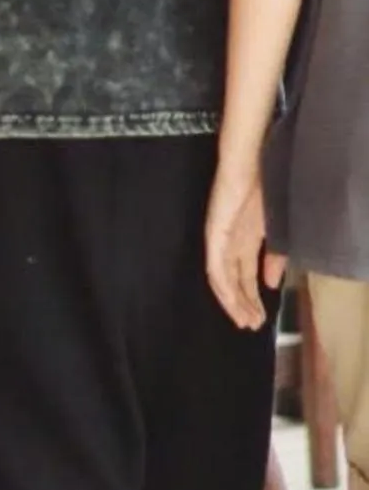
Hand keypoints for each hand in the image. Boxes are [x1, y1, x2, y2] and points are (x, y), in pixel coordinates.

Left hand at [205, 159, 285, 329]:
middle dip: (242, 305)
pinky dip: (221, 283)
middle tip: (251, 325)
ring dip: (232, 301)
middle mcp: (230, 244)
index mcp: (245, 242)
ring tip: (243, 319)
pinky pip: (214, 263)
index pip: (244, 278)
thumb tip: (271, 284)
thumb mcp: (276, 231)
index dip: (251, 300)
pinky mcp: (213, 233)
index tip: (259, 320)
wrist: (252, 164)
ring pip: (221, 278)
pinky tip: (228, 297)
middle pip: (233, 282)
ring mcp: (220, 239)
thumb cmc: (265, 191)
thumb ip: (274, 258)